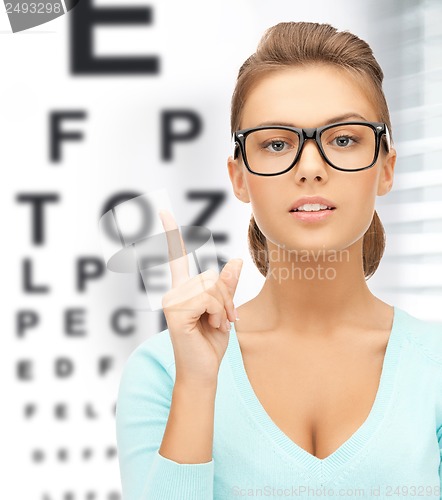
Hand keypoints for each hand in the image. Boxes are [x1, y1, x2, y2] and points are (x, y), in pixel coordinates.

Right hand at [159, 209, 242, 387]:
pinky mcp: (176, 313)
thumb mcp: (223, 311)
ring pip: (212, 287)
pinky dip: (219, 313)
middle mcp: (173, 293)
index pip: (176, 258)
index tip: (163, 212)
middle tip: (225, 320)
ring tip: (217, 325)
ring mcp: (172, 302)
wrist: (204, 373)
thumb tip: (235, 261)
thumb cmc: (211, 343)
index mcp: (183, 292)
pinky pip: (209, 299)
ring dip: (224, 308)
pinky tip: (212, 327)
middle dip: (226, 298)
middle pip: (211, 277)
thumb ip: (226, 288)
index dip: (171, 234)